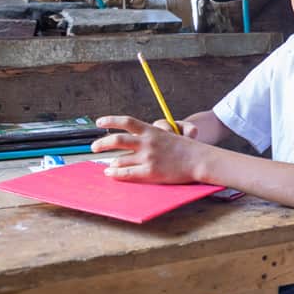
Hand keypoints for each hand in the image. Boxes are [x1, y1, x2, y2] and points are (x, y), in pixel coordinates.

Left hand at [92, 115, 210, 183]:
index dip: (110, 120)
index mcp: (152, 131)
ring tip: (109, 166)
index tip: (99, 122)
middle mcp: (147, 143)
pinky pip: (127, 174)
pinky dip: (115, 174)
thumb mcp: (167, 135)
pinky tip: (110, 174)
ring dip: (111, 163)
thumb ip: (150, 137)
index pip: (127, 122)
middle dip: (101, 144)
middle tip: (94, 147)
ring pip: (119, 160)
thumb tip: (133, 142)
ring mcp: (148, 158)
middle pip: (117, 140)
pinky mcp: (150, 172)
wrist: (199, 159)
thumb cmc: (185, 148)